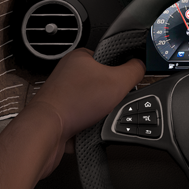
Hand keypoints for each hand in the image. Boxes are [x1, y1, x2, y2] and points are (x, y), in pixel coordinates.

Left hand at [29, 48, 143, 175]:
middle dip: (110, 96)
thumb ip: (135, 70)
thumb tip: (141, 66)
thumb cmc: (72, 103)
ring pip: (94, 102)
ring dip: (100, 112)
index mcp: (80, 57)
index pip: (109, 58)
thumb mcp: (118, 81)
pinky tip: (89, 126)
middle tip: (110, 101)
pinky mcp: (61, 112)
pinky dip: (90, 123)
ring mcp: (63, 93)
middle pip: (103, 82)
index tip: (124, 81)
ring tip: (98, 115)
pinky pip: (84, 117)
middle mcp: (69, 73)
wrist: (47, 131)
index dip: (120, 71)